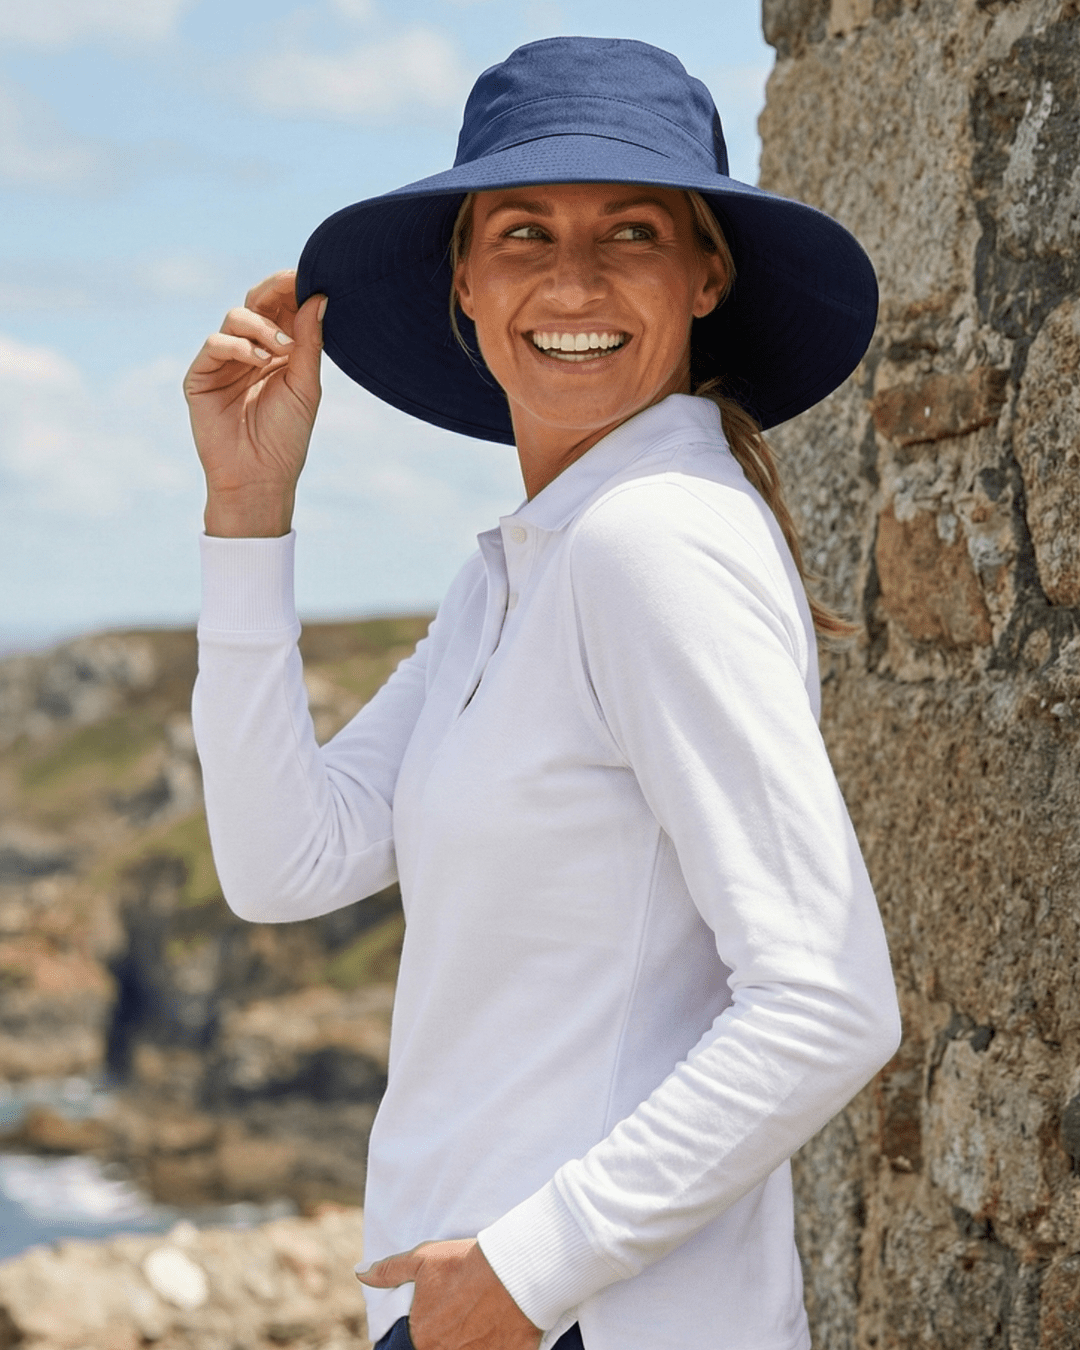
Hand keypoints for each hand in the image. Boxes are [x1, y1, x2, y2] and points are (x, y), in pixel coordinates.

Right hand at [183, 271, 325, 536]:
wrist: (260, 478)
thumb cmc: (286, 437)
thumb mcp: (306, 387)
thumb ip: (310, 342)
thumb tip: (321, 297)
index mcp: (279, 351)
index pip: (282, 307)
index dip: (294, 288)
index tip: (313, 275)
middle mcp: (250, 350)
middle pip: (257, 302)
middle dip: (275, 291)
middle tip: (295, 288)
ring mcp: (224, 362)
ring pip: (236, 316)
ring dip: (262, 327)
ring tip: (282, 351)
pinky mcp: (201, 376)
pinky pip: (215, 343)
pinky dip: (239, 347)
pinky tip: (260, 362)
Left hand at [356, 1238, 541, 1349]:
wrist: (513, 1268)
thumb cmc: (466, 1264)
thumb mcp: (423, 1260)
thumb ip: (389, 1271)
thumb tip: (360, 1271)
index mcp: (425, 1338)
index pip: (413, 1347)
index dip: (420, 1338)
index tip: (433, 1325)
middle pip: (440, 1349)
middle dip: (448, 1339)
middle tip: (459, 1320)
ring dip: (468, 1343)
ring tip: (477, 1325)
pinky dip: (493, 1346)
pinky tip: (495, 1333)